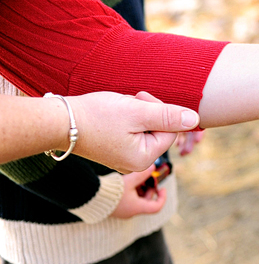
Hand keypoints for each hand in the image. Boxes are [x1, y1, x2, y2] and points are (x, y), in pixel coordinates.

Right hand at [65, 91, 199, 172]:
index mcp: (143, 158)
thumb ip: (168, 116)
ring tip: (118, 107)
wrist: (58, 120)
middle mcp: (135, 163)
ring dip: (136, 112)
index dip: (161, 111)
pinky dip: (126, 118)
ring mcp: (123, 157)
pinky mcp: (114, 149)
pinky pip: (131, 130)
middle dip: (148, 111)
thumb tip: (195, 119)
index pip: (171, 130)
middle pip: (159, 129)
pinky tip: (112, 113)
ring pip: (145, 127)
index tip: (141, 100)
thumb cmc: (97, 116)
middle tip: (130, 102)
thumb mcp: (138, 112)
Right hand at [110, 165, 167, 218]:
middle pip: (147, 202)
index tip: (162, 188)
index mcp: (137, 208)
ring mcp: (122, 211)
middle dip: (149, 189)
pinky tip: (126, 181)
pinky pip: (128, 200)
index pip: (156, 207)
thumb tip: (153, 166)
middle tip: (147, 178)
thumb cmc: (111, 191)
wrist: (90, 196)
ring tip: (135, 178)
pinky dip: (131, 192)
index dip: (162, 198)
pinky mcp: (115, 208)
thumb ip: (143, 174)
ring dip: (139, 189)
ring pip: (137, 200)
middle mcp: (130, 212)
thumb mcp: (130, 181)